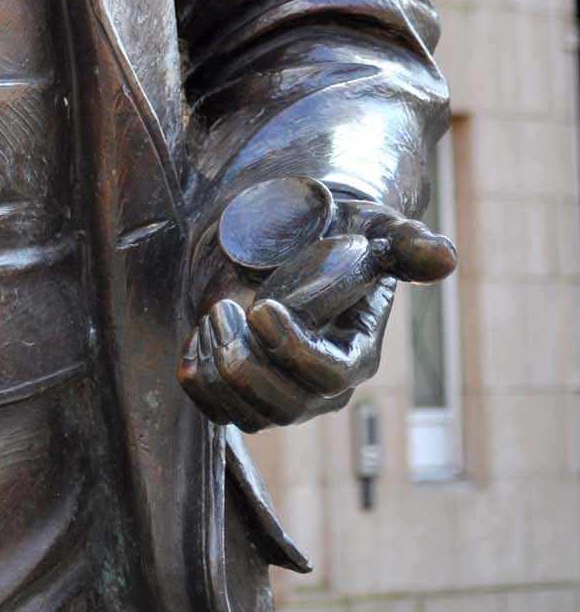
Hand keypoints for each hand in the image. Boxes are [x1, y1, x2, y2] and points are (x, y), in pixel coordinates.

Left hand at [177, 201, 454, 432]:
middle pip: (285, 408)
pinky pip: (216, 410)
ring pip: (247, 414)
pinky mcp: (246, 392)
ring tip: (214, 314)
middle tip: (225, 308)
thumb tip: (444, 256)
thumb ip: (406, 243)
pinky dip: (199, 381)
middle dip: (246, 366)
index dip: (294, 352)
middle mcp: (322, 386)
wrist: (293, 239)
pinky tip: (199, 336)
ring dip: (219, 371)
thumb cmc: (340, 233)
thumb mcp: (375, 229)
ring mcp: (283, 394)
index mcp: (356, 352)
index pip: (330, 377)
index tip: (261, 309)